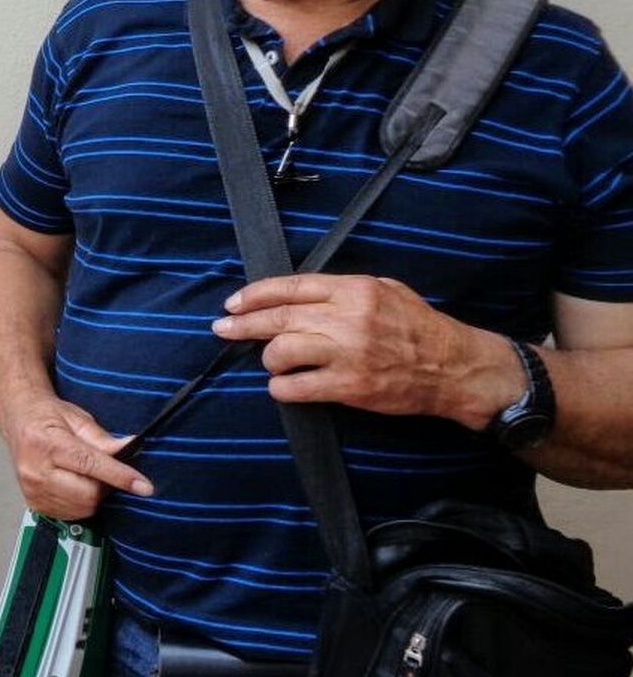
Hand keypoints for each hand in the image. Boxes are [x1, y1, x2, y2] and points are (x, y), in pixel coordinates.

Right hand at [0, 394, 153, 519]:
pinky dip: (81, 504)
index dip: (121, 476)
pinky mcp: (34, 504)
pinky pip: (70, 514)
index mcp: (46, 443)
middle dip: (106, 486)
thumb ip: (104, 439)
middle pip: (88, 493)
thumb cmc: (48, 417)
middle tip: (106, 471)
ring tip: (87, 476)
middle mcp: (35, 470)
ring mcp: (32, 490)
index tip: (144, 487)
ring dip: (94, 496)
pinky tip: (75, 486)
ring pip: (82, 507)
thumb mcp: (78, 419)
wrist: (19, 422)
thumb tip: (131, 448)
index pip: (90, 464)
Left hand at [211, 274, 523, 428]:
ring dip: (268, 359)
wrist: (454, 367)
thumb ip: (342, 289)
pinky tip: (284, 387)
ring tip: (274, 363)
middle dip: (242, 324)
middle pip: (277, 318)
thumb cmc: (418, 326)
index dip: (255, 295)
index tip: (234, 303)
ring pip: (280, 352)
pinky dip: (281, 388)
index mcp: (354, 289)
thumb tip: (297, 294)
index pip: (290, 287)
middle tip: (222, 328)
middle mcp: (347, 318)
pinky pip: (296, 387)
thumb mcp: (385, 289)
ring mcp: (347, 353)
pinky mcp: (349, 386)